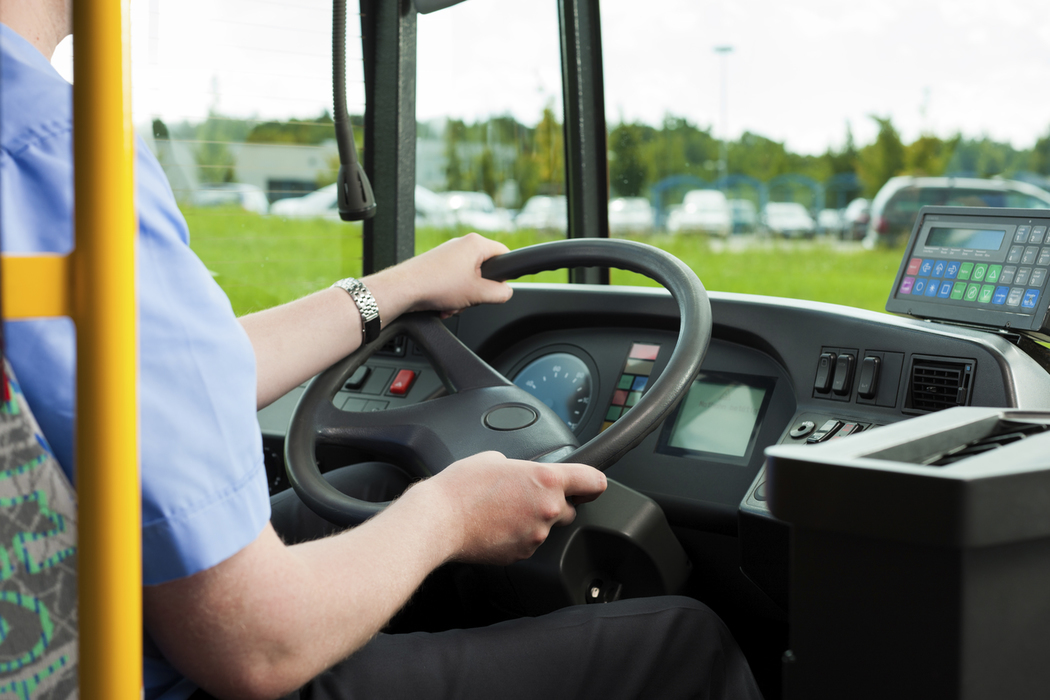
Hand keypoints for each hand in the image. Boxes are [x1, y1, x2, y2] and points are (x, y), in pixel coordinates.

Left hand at [365, 233, 512, 321]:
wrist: (403, 289)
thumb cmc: (436, 284)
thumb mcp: (478, 293)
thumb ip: (500, 293)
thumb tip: (506, 292)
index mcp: (475, 244)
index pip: (504, 254)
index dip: (505, 274)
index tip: (499, 289)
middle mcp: (462, 244)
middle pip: (485, 270)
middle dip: (478, 291)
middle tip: (470, 299)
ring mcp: (448, 254)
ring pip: (468, 279)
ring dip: (463, 297)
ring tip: (452, 304)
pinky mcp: (437, 265)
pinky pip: (454, 281)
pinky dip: (451, 295)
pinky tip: (443, 305)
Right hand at [413, 451, 607, 565]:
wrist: (438, 520)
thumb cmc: (461, 487)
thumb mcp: (493, 458)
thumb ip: (518, 467)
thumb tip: (519, 474)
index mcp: (547, 480)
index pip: (592, 481)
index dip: (594, 483)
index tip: (592, 486)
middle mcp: (548, 509)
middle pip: (568, 509)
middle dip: (552, 503)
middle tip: (524, 496)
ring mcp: (536, 535)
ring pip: (545, 527)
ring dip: (531, 520)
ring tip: (501, 511)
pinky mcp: (521, 554)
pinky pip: (527, 542)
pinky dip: (516, 535)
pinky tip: (495, 526)